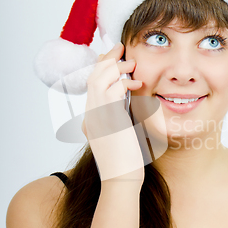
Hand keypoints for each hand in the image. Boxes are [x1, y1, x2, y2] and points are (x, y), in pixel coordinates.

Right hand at [82, 43, 144, 183]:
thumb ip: (120, 119)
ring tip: (131, 63)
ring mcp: (96, 116)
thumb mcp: (120, 136)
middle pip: (92, 76)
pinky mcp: (107, 119)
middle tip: (121, 47)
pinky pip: (110, 90)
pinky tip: (136, 83)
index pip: (92, 83)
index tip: (114, 56)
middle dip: (107, 59)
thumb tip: (128, 108)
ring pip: (98, 78)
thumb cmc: (125, 161)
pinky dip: (123, 82)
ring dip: (115, 67)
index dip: (101, 66)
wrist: (120, 179)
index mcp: (92, 117)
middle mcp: (90, 114)